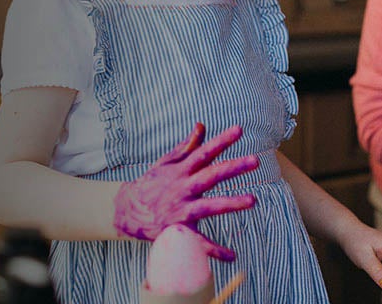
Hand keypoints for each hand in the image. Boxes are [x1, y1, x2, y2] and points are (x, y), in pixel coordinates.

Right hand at [113, 123, 258, 260]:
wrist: (127, 210)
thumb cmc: (151, 184)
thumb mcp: (166, 162)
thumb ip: (186, 146)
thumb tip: (201, 125)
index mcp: (182, 170)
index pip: (204, 152)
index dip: (221, 141)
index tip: (239, 130)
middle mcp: (183, 188)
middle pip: (211, 176)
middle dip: (233, 167)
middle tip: (254, 160)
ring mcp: (181, 209)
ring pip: (209, 205)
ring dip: (230, 202)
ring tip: (253, 200)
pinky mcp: (178, 229)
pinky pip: (198, 241)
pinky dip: (214, 250)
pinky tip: (232, 255)